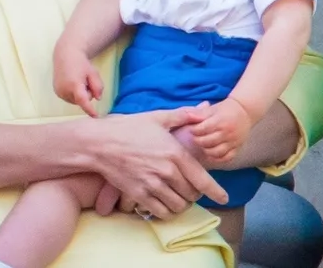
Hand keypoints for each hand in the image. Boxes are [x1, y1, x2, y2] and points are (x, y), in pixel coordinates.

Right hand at [53, 48, 104, 115]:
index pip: (83, 101)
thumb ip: (98, 86)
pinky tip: (72, 83)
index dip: (89, 110)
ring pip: (75, 101)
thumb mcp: (93, 73)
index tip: (95, 116)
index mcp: (74, 84)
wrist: (65, 55)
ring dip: (79, 95)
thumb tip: (98, 99)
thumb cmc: (81, 63)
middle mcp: (65, 90)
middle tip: (85, 81)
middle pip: (81, 101)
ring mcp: (59, 92)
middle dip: (86, 94)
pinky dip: (73, 94)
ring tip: (77, 81)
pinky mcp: (57, 92)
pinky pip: (69, 99)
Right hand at [81, 107, 227, 219]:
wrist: (98, 143)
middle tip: (189, 188)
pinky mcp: (139, 195)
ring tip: (178, 196)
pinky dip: (167, 211)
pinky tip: (165, 202)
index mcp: (174, 153)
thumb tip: (203, 110)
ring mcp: (152, 185)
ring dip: (181, 203)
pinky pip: (162, 212)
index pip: (203, 180)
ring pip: (179, 206)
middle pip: (192, 194)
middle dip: (194, 193)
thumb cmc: (127, 128)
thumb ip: (183, 115)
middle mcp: (167, 172)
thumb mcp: (156, 118)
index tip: (224, 198)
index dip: (216, 192)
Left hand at [190, 98, 253, 163]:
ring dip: (206, 150)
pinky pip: (226, 158)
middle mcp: (227, 132)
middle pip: (207, 142)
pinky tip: (212, 153)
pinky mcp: (237, 148)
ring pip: (216, 152)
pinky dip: (218, 158)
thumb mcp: (212, 108)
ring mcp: (233, 142)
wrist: (245, 112)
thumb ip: (199, 113)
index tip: (191, 129)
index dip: (194, 130)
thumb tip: (187, 116)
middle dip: (198, 140)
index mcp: (220, 121)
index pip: (202, 129)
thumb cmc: (225, 109)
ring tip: (203, 145)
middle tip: (195, 138)